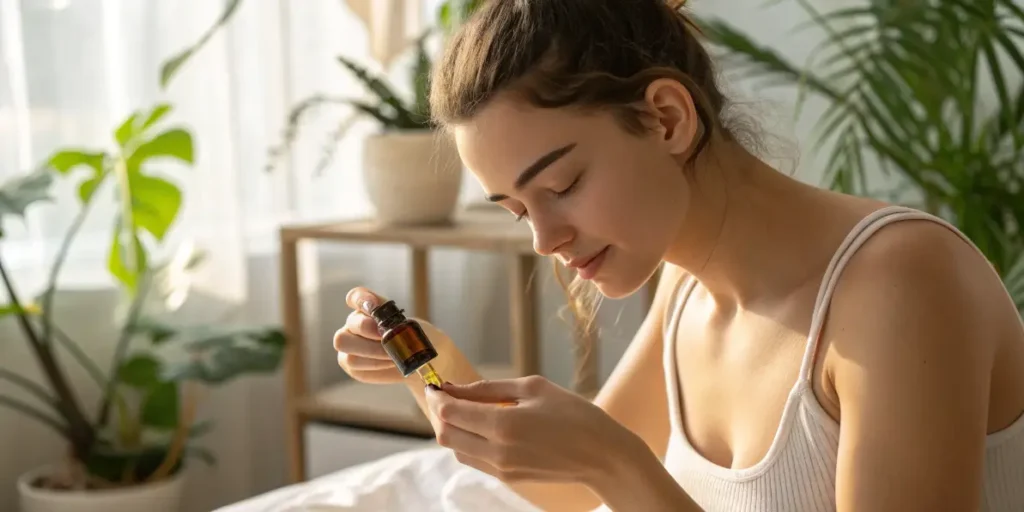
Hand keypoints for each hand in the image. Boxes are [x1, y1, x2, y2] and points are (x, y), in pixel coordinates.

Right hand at [332, 287, 401, 383]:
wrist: (415, 359)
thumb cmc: (410, 338)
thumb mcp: (407, 322)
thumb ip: (390, 313)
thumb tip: (374, 307)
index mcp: (366, 308)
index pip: (355, 296)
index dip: (361, 299)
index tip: (373, 304)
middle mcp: (353, 324)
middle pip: (348, 324)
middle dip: (367, 329)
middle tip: (385, 335)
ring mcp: (348, 344)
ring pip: (346, 346)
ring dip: (372, 351)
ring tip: (392, 355)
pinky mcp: (349, 363)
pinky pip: (353, 363)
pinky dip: (374, 364)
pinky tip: (389, 363)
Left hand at [424, 375, 636, 486]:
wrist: (602, 455)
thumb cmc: (573, 414)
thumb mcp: (533, 388)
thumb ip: (489, 388)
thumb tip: (456, 388)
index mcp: (503, 424)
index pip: (450, 413)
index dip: (438, 397)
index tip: (437, 385)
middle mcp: (497, 451)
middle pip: (446, 435)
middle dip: (440, 414)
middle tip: (447, 396)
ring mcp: (501, 469)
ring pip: (457, 450)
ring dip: (454, 429)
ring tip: (466, 409)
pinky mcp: (508, 477)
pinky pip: (474, 459)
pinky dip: (469, 442)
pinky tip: (482, 426)